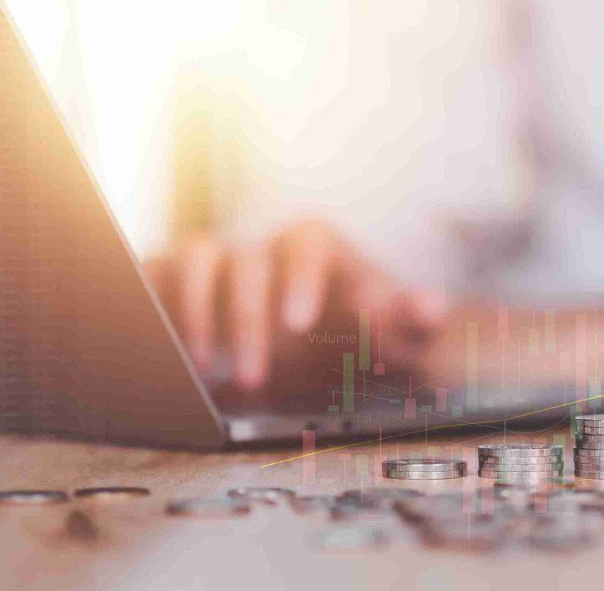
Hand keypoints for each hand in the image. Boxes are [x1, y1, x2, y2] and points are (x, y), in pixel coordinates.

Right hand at [145, 220, 444, 391]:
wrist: (331, 355)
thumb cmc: (366, 338)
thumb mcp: (397, 338)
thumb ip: (413, 324)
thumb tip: (430, 309)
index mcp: (319, 247)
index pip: (307, 240)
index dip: (300, 276)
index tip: (300, 322)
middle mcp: (265, 248)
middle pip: (248, 262)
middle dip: (248, 322)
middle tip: (258, 382)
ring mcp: (221, 264)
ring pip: (196, 262)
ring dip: (197, 314)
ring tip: (205, 372)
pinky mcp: (182, 287)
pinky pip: (157, 281)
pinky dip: (154, 307)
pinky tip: (164, 357)